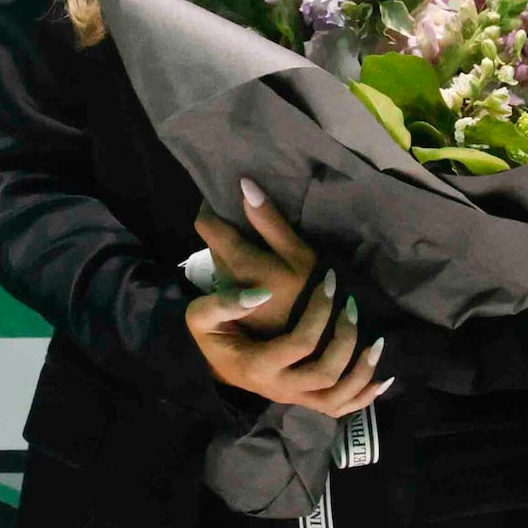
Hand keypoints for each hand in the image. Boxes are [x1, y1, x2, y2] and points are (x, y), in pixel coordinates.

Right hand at [183, 185, 393, 416]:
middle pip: (326, 372)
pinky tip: (383, 380)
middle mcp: (280, 389)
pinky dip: (365, 397)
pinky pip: (341, 408)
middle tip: (351, 306)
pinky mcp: (304, 402)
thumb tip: (262, 294)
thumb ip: (225, 303)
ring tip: (377, 341)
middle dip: (345, 337)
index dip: (320, 312)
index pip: (301, 343)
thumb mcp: (201, 316)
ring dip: (363, 370)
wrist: (210, 364)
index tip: (330, 281)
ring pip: (339, 396)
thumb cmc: (211, 337)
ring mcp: (294, 399)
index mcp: (257, 366)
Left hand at [192, 176, 322, 327]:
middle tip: (246, 215)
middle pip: (214, 243)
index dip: (212, 207)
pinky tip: (262, 265)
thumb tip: (244, 185)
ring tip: (258, 239)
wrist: (321, 342)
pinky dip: (241, 267)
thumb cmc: (313, 292)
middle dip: (225, 227)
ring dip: (234, 248)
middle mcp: (225, 279)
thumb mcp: (300, 254)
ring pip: (223, 261)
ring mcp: (230, 297)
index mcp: (238, 262)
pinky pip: (232, 279)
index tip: (225, 196)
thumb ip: (269, 221)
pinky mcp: (239, 309)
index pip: (206, 225)